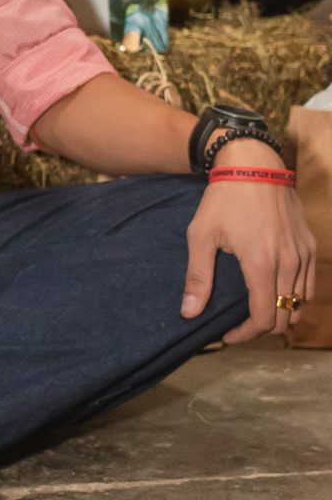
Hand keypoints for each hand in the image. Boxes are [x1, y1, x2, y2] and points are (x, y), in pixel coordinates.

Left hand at [182, 140, 316, 340]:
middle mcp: (289, 262)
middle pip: (285, 316)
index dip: (246, 334)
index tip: (228, 334)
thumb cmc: (224, 198)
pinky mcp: (310, 244)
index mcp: (262, 264)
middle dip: (262, 327)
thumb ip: (198, 276)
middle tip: (240, 323)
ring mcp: (303, 253)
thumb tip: (189, 312)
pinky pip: (309, 283)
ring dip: (281, 312)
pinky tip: (275, 290)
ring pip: (301, 303)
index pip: (264, 318)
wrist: (253, 165)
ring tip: (257, 309)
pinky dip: (295, 296)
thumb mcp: (201, 235)